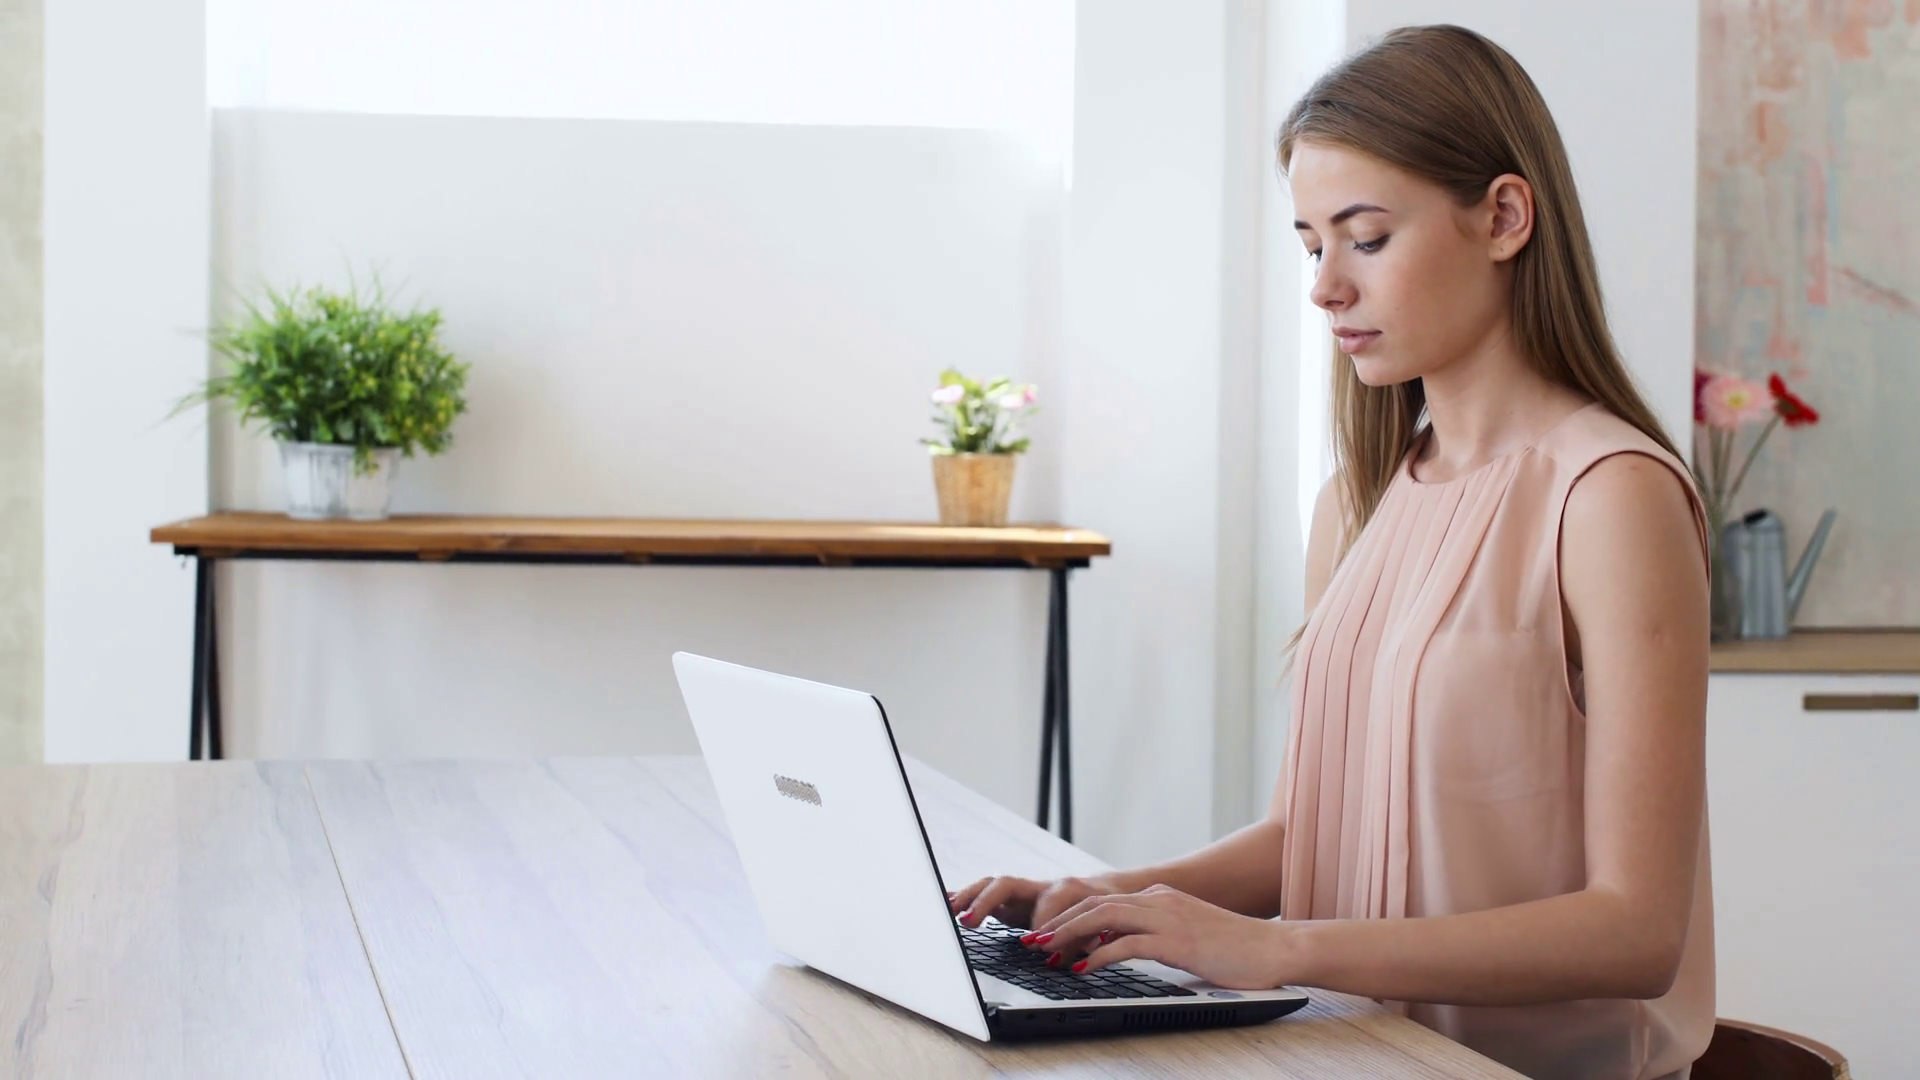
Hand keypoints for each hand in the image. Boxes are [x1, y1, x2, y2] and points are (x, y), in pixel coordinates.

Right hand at [946, 872, 1132, 932]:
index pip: (1047, 903)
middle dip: (986, 901)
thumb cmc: (1106, 912)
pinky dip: (964, 897)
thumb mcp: (1104, 930)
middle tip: (970, 921)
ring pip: (990, 886)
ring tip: (949, 911)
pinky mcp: (1011, 900)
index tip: (1036, 945)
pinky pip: (984, 894)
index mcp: (1066, 891)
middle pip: (1007, 884)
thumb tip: (1067, 962)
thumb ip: (1084, 944)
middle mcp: (1039, 886)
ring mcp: (1023, 891)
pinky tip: (945, 902)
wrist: (1107, 892)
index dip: (1041, 923)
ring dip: (968, 898)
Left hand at [1024, 883, 1294, 990]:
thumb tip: (1116, 948)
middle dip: (1059, 923)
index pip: (1103, 900)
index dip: (1070, 916)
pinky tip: (1083, 970)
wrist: (1275, 949)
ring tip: (1047, 953)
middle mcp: (1160, 900)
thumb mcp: (1185, 935)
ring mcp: (1169, 918)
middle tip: (1032, 942)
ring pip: (1105, 917)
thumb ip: (1153, 936)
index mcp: (1160, 897)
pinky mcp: (1178, 941)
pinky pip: (1128, 943)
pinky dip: (1100, 955)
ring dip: (1071, 936)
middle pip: (1096, 904)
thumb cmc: (1234, 949)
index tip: (1045, 934)